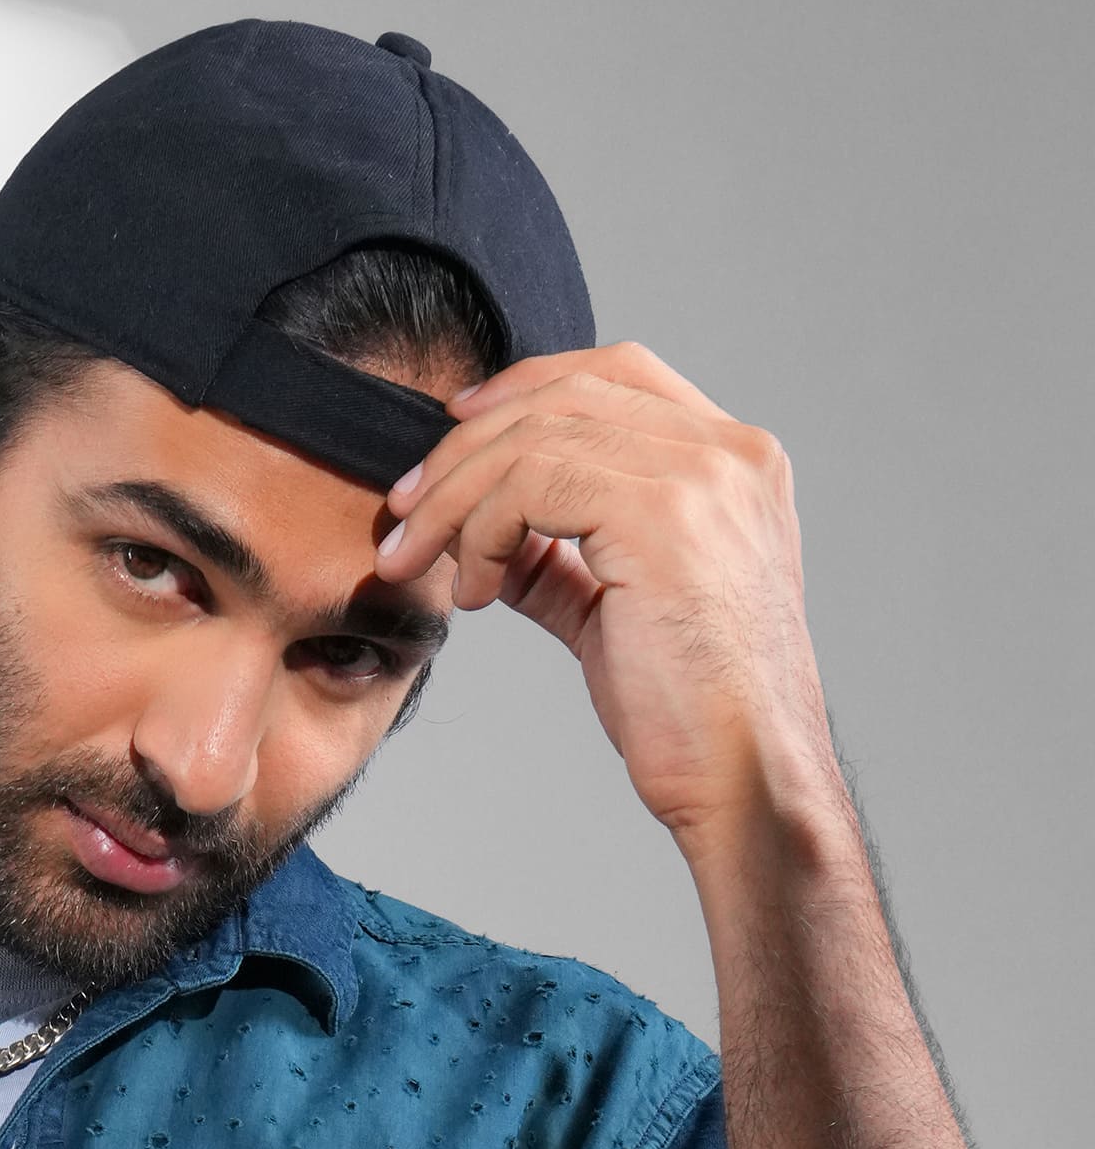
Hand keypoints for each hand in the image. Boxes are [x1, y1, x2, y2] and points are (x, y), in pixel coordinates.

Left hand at [375, 345, 839, 862]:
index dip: (524, 388)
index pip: (617, 372)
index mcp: (734, 463)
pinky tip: (477, 591)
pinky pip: (531, 481)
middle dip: (465, 449)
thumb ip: (564, 561)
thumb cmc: (689, 712)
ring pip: (535, 437)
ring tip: (421, 563)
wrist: (742, 776)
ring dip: (454, 498)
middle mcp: (729, 452)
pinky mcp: (662, 515)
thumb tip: (494, 541)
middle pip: (565, 393)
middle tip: (405, 512)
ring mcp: (703, 475)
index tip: (454, 434)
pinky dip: (481, 530)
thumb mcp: (616, 611)